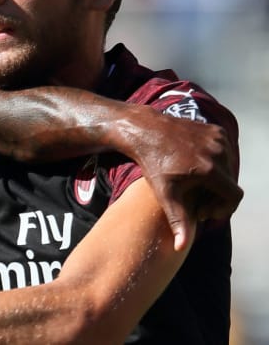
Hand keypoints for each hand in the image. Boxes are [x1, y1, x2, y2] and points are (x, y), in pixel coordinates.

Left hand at [130, 110, 241, 250]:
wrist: (145, 131)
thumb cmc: (153, 164)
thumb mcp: (165, 194)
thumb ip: (178, 221)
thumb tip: (181, 249)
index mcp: (210, 169)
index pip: (234, 197)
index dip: (223, 209)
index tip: (204, 212)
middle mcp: (219, 152)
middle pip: (231, 183)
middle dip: (218, 197)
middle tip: (196, 202)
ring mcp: (219, 138)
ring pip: (229, 168)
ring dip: (218, 181)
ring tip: (196, 187)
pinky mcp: (216, 130)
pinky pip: (224, 153)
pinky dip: (216, 164)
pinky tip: (197, 170)